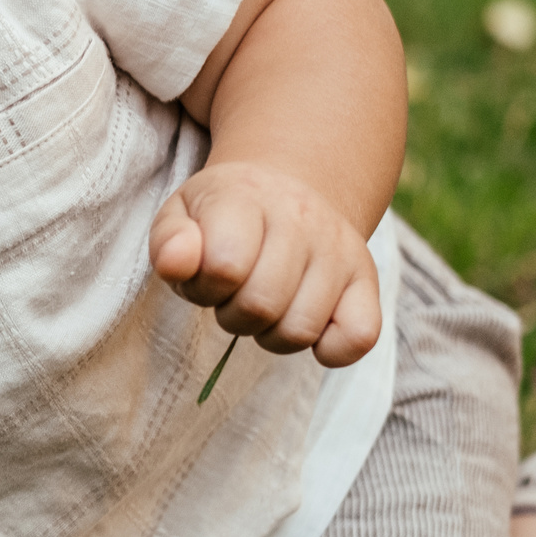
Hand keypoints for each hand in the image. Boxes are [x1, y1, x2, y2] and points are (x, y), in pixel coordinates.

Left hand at [149, 161, 381, 367]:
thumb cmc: (223, 216)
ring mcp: (339, 248)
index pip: (224, 265)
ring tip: (265, 303)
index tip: (205, 274)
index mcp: (246, 196)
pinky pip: (359, 338)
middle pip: (261, 305)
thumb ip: (169, 241)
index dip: (203, 286)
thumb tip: (176, 263)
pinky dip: (330, 349)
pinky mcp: (366, 278)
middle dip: (233, 314)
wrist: (286, 187)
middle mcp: (301, 217)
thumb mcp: (181, 215)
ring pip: (300, 330)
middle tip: (234, 292)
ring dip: (270, 334)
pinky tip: (309, 323)